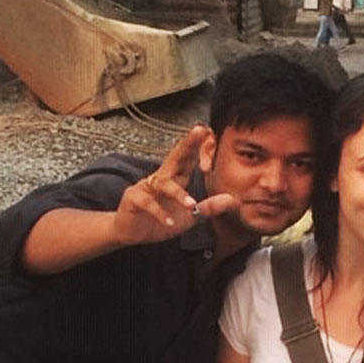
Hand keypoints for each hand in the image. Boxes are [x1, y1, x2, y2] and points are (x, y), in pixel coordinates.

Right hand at [113, 125, 236, 245]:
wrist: (130, 232)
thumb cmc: (160, 220)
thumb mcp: (189, 217)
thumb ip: (209, 208)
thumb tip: (233, 200)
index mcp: (175, 178)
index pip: (188, 159)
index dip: (197, 145)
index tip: (207, 130)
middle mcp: (160, 178)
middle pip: (174, 158)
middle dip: (187, 145)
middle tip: (199, 131)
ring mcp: (145, 187)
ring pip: (162, 184)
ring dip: (177, 194)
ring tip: (190, 205)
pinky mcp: (132, 200)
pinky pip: (147, 203)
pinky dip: (159, 213)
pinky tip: (169, 221)